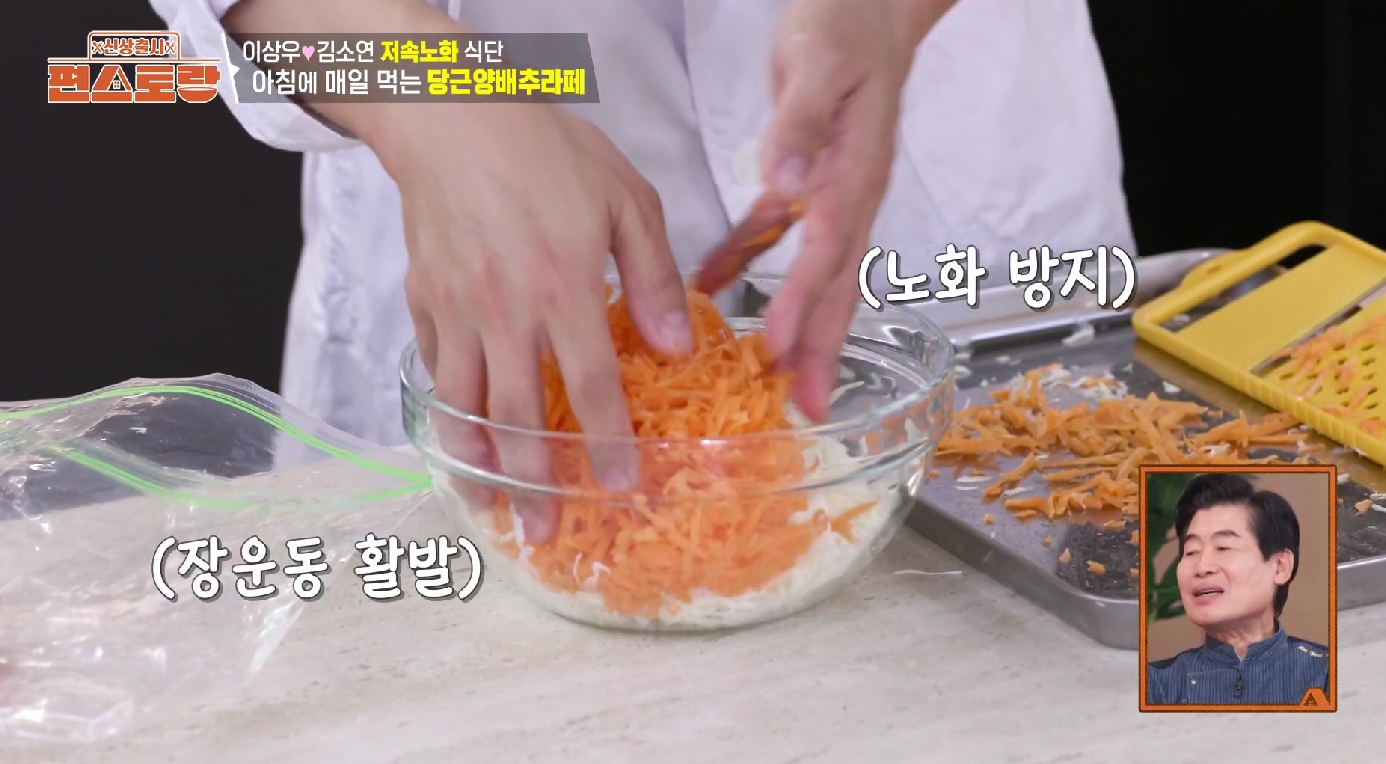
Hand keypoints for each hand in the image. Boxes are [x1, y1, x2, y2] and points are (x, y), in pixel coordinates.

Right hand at [382, 102, 689, 542]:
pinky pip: (434, 365)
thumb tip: (675, 346)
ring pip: (464, 405)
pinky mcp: (423, 298)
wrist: (452, 113)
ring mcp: (457, 310)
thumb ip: (653, 276)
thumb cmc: (547, 147)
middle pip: (518, 417)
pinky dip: (446, 404)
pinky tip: (460, 429)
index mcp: (565, 290)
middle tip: (543, 530)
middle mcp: (506, 313)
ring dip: (477, 463)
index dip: (607, 446)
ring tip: (489, 506)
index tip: (620, 487)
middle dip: (534, 482)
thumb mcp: (625, 198)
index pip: (590, 389)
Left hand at [758, 0, 952, 421]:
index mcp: (854, 174)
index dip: (803, 305)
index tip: (778, 352)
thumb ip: (803, 125)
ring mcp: (830, 191)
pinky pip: (774, 233)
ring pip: (813, 272)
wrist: (868, 4)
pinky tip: (710, 288)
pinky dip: (743, 263)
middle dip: (819, 348)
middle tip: (804, 407)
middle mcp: (849, 194)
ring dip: (795, 326)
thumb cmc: (845, 27)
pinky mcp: (804, 178)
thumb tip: (790, 182)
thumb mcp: (821, 65)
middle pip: (835, 284)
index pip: (828, 253)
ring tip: (776, 380)